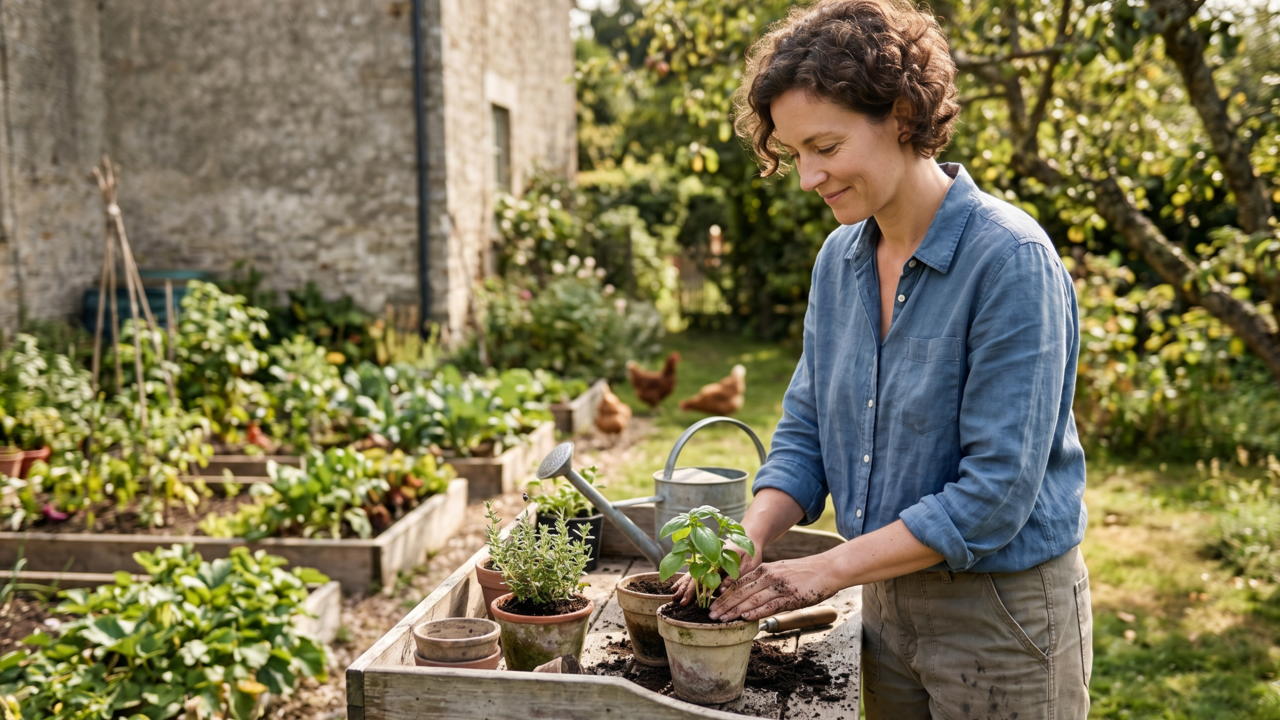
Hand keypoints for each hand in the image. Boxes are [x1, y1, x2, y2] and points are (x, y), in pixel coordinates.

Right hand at [670, 537, 760, 605]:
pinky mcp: (708, 564)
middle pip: (695, 575)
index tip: (690, 599)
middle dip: (687, 589)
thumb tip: (721, 590)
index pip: (705, 576)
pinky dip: (685, 580)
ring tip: (674, 596)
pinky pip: (694, 573)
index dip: (696, 589)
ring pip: (692, 574)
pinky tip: (677, 587)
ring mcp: (707, 561)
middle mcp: (710, 560)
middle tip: (680, 602)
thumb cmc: (750, 551)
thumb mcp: (747, 564)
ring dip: (683, 585)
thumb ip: (734, 576)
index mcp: (719, 559)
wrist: (749, 537)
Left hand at [707, 555, 837, 621]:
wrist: (827, 569)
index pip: (738, 582)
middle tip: (710, 615)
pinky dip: (756, 612)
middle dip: (724, 604)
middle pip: (741, 591)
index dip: (723, 594)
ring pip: (751, 599)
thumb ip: (764, 581)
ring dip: (735, 611)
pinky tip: (745, 618)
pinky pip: (769, 606)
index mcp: (765, 569)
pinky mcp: (791, 597)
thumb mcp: (780, 571)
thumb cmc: (803, 573)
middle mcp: (769, 576)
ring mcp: (779, 586)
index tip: (712, 604)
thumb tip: (749, 596)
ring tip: (722, 619)